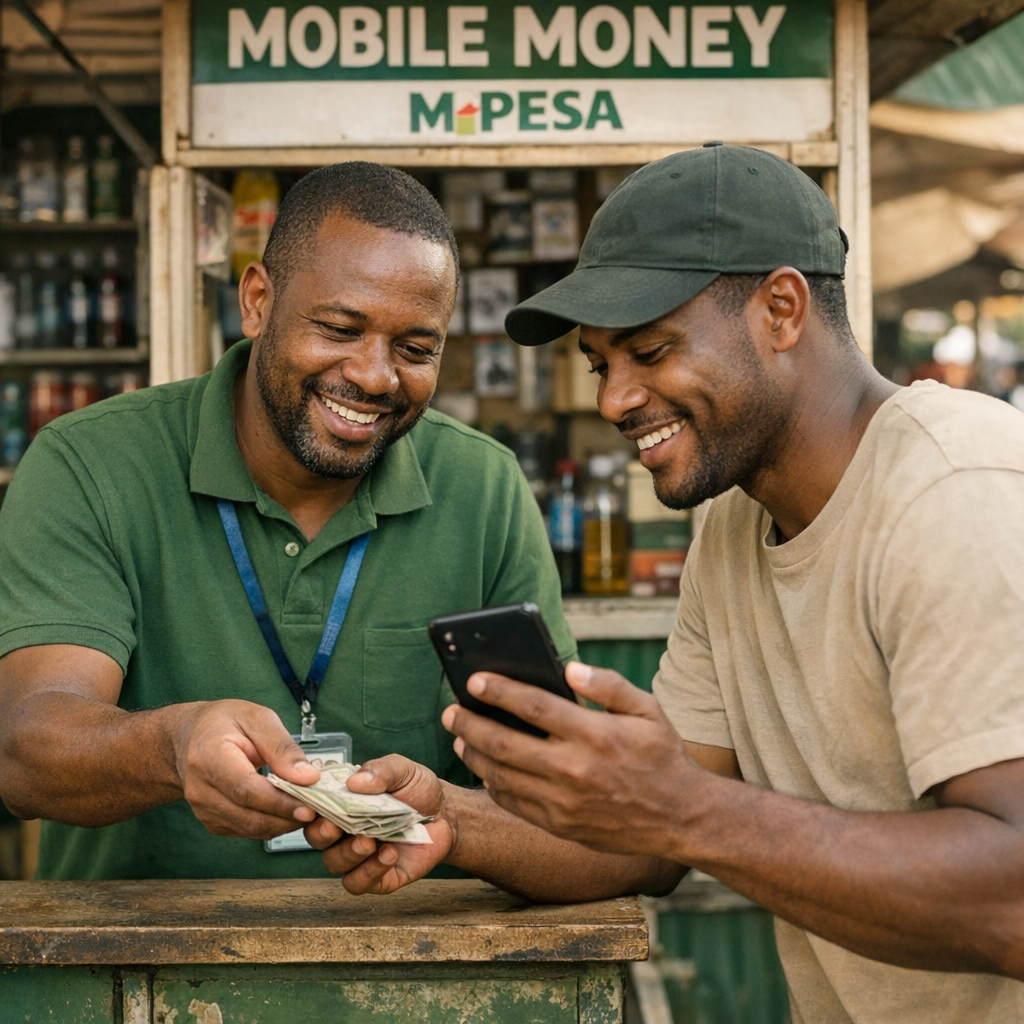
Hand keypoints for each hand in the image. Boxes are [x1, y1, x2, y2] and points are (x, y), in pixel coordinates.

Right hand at [167, 698, 320, 838]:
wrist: (190, 737)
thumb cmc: (224, 723)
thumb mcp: (257, 718)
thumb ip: (282, 747)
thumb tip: (308, 777)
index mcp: (209, 757)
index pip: (246, 789)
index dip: (279, 802)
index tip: (310, 807)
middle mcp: (201, 789)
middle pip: (249, 816)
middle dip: (288, 818)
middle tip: (319, 811)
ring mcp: (204, 809)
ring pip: (250, 828)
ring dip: (283, 824)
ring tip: (309, 809)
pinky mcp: (212, 821)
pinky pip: (246, 830)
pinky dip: (271, 824)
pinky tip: (288, 811)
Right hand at [305, 754, 453, 893]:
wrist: (445, 816)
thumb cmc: (418, 791)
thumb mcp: (403, 771)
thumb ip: (380, 771)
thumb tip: (354, 781)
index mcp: (343, 802)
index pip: (313, 806)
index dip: (307, 807)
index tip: (314, 807)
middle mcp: (344, 830)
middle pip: (316, 837)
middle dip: (323, 834)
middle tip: (339, 827)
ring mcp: (357, 855)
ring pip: (334, 863)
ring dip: (349, 853)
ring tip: (370, 841)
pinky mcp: (375, 877)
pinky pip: (358, 883)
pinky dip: (370, 872)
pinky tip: (389, 854)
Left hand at [441, 662, 702, 857]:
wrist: (681, 818)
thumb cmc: (662, 756)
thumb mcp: (647, 709)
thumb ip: (608, 684)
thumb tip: (568, 667)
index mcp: (594, 735)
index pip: (533, 707)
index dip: (499, 691)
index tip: (474, 679)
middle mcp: (574, 770)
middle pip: (505, 743)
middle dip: (471, 724)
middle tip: (451, 711)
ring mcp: (564, 803)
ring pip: (503, 777)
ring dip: (475, 755)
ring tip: (460, 738)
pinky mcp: (560, 826)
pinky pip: (515, 803)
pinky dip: (493, 784)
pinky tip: (485, 768)